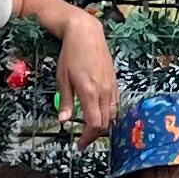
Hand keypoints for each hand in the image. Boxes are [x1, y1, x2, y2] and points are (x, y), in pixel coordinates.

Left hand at [52, 15, 118, 136]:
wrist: (86, 33)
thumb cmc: (71, 54)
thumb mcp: (62, 78)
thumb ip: (64, 101)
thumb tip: (63, 120)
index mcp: (89, 92)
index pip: (94, 124)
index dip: (87, 138)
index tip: (79, 144)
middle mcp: (103, 91)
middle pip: (105, 122)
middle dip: (95, 134)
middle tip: (84, 139)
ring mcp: (111, 86)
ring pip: (113, 114)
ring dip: (104, 124)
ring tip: (91, 128)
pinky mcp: (114, 80)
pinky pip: (115, 103)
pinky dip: (110, 112)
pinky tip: (100, 112)